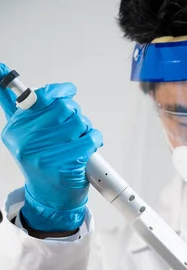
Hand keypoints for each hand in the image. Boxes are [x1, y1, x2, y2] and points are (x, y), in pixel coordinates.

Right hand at [0, 63, 102, 231]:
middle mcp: (27, 142)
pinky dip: (94, 140)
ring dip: (86, 128)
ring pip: (79, 122)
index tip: (69, 92)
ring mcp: (46, 155)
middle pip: (64, 108)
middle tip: (75, 126)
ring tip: (81, 138)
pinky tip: (88, 147)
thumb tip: (2, 71)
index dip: (59, 92)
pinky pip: (89, 139)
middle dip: (75, 114)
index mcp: (15, 130)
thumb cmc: (41, 163)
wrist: (50, 198)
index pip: (39, 97)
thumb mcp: (24, 135)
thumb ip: (18, 106)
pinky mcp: (66, 165)